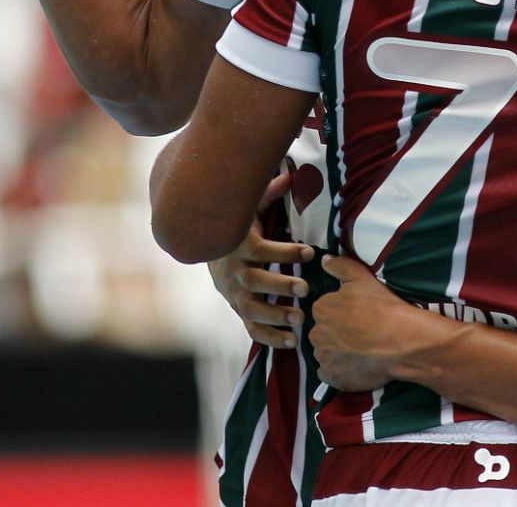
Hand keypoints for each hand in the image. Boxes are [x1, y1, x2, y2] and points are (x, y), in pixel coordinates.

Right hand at [207, 175, 313, 347]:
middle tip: (306, 289)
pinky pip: (250, 328)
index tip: (310, 251)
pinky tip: (291, 343)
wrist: (206, 250)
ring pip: (251, 309)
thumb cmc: (237, 225)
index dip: (284, 251)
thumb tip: (289, 174)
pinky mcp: (237, 309)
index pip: (261, 250)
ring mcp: (234, 294)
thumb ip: (267, 194)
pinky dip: (269, 338)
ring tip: (300, 319)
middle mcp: (234, 272)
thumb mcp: (247, 208)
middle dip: (280, 286)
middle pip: (254, 282)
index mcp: (238, 246)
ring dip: (275, 316)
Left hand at [311, 255, 451, 392]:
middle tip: (362, 334)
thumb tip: (324, 260)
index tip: (359, 317)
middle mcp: (316, 333)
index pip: (325, 310)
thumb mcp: (363, 277)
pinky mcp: (332, 377)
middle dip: (337, 333)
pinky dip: (340, 371)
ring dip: (338, 352)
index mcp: (321, 308)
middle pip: (323, 332)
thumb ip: (340, 266)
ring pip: (326, 353)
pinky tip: (358, 365)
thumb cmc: (384, 308)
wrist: (402, 342)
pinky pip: (330, 373)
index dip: (342, 314)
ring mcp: (323, 357)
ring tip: (363, 351)